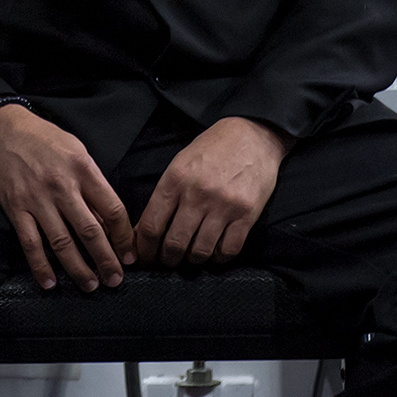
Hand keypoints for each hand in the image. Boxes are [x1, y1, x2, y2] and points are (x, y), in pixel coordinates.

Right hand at [0, 104, 135, 291]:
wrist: (1, 128)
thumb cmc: (44, 139)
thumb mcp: (76, 151)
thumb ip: (92, 183)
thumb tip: (107, 220)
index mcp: (83, 169)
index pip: (112, 209)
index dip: (124, 236)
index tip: (130, 254)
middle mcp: (62, 186)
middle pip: (91, 231)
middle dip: (106, 260)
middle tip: (116, 280)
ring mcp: (37, 199)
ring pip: (62, 243)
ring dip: (78, 269)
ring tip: (90, 285)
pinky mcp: (16, 209)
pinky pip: (31, 244)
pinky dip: (40, 267)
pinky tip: (50, 283)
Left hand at [135, 117, 287, 268]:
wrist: (253, 135)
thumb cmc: (212, 149)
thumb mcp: (181, 163)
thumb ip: (164, 196)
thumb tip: (144, 231)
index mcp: (176, 179)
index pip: (152, 225)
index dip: (144, 249)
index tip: (144, 258)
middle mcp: (198, 194)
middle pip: (174, 244)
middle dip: (168, 259)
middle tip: (168, 261)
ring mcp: (224, 205)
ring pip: (200, 252)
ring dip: (193, 260)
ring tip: (192, 256)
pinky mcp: (247, 214)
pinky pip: (228, 250)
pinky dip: (219, 258)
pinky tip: (215, 252)